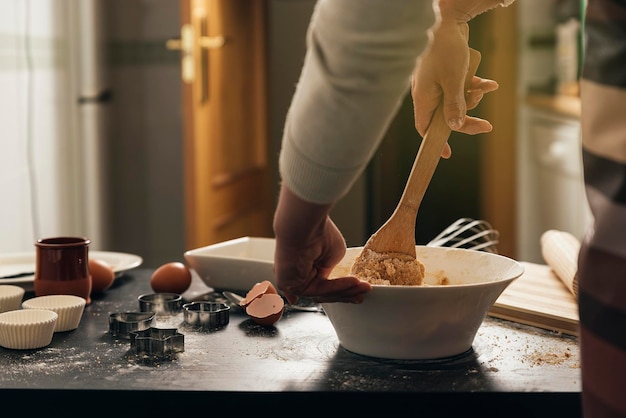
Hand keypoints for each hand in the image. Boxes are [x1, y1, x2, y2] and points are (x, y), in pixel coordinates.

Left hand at [272, 185, 371, 303]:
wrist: (304, 226)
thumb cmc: (316, 232)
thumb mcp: (333, 254)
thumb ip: (330, 268)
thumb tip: (328, 277)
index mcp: (304, 266)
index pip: (323, 284)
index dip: (342, 288)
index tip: (358, 288)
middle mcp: (296, 275)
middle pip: (324, 292)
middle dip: (346, 292)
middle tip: (363, 292)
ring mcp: (292, 281)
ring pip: (323, 293)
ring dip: (346, 290)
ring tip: (362, 286)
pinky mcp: (289, 285)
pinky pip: (318, 290)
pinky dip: (338, 287)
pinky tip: (353, 282)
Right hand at [411, 20, 498, 157]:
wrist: (446, 20)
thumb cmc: (445, 49)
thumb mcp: (454, 81)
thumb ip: (454, 105)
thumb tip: (455, 125)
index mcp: (423, 98)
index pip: (425, 128)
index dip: (435, 141)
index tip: (446, 153)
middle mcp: (427, 93)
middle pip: (445, 116)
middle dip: (466, 119)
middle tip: (486, 126)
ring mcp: (436, 83)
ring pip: (456, 101)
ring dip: (472, 98)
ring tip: (485, 88)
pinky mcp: (445, 73)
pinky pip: (460, 86)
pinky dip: (474, 86)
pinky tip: (489, 84)